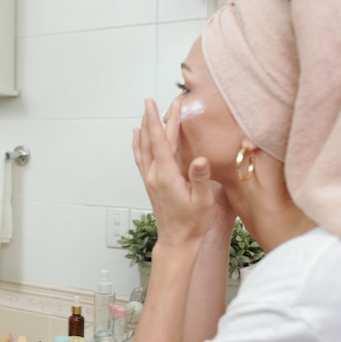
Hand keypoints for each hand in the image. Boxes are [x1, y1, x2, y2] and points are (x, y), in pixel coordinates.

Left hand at [133, 98, 216, 246]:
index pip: (161, 141)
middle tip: (155, 100)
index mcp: (166, 176)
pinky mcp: (151, 183)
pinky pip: (141, 157)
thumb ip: (200, 179)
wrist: (177, 241)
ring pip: (144, 147)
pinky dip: (138, 143)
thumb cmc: (192, 223)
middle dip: (154, 118)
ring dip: (146, 128)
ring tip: (146, 112)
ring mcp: (150, 179)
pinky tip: (137, 135)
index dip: (158, 120)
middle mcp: (154, 175)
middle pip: (152, 140)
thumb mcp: (202, 202)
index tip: (152, 103)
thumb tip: (200, 159)